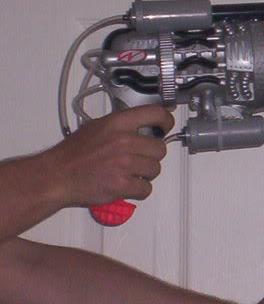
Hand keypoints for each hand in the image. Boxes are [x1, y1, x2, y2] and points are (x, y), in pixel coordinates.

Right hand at [41, 105, 174, 206]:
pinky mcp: (122, 184)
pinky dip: (139, 190)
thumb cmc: (74, 153)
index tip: (166, 126)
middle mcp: (124, 141)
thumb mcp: (97, 127)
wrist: (57, 175)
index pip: (155, 113)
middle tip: (138, 159)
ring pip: (155, 170)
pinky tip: (127, 185)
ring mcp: (124, 164)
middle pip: (160, 149)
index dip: (166, 120)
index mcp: (117, 123)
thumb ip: (122, 126)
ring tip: (128, 173)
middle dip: (151, 156)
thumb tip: (144, 126)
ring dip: (145, 174)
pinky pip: (146, 188)